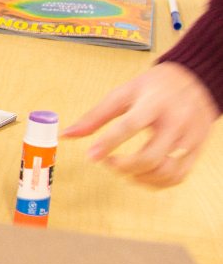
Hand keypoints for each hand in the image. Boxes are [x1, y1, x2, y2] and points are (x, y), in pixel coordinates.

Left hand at [63, 62, 220, 186]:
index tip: (91, 156)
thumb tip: (65, 135)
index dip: (110, 143)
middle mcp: (177, 121)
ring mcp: (191, 137)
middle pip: (151, 156)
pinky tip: (140, 175)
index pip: (131, 125)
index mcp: (155, 102)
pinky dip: (157, 182)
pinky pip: (179, 176)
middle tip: (108, 162)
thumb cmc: (154, 87)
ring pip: (167, 171)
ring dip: (140, 177)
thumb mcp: (122, 94)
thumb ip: (95, 116)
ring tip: (122, 169)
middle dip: (124, 167)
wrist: (195, 81)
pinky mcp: (197, 149)